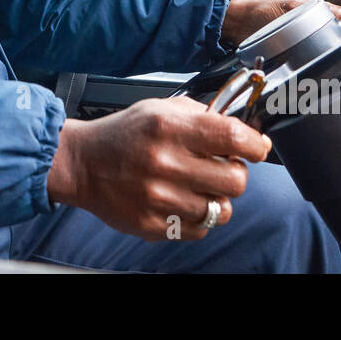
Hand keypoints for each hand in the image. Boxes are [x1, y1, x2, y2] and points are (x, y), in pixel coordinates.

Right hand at [46, 96, 270, 240]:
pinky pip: (199, 230)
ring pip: (221, 211)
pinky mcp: (153, 225)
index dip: (255, 144)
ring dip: (217, 198)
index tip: (257, 147)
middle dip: (236, 173)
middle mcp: (165, 163)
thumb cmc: (124, 134)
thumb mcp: (159, 109)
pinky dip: (198, 218)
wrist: (83, 164)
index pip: (233, 137)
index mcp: (169, 128)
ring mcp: (159, 199)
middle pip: (236, 180)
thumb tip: (243, 130)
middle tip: (222, 167)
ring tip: (200, 187)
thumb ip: (201, 116)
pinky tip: (182, 201)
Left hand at [222, 0, 340, 46]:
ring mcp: (296, 21)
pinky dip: (306, 45)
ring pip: (316, 31)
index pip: (333, 0)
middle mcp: (303, 5)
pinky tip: (304, 46)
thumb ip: (322, 8)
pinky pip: (305, 41)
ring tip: (311, 39)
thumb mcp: (296, 3)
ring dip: (315, 37)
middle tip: (326, 32)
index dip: (339, 11)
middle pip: (325, 18)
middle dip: (326, 25)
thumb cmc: (261, 6)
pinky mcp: (290, 36)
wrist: (239, 23)